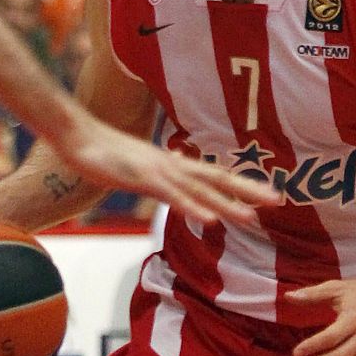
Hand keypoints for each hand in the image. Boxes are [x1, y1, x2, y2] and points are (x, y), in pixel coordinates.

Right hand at [55, 116, 278, 226]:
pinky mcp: (142, 180)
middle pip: (217, 179)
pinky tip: (208, 219)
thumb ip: (160, 169)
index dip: (242, 184)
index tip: (268, 193)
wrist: (77, 135)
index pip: (215, 175)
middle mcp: (172, 165)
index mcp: (173, 164)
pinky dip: (192, 207)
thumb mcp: (138, 163)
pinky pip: (171, 197)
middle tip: (278, 201)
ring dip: (227, 205)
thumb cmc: (104, 151)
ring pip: (200, 190)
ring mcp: (158, 172)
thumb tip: (177, 169)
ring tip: (252, 218)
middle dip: (248, 190)